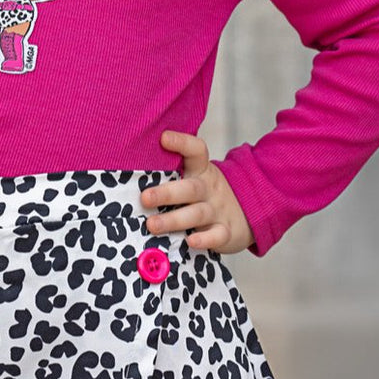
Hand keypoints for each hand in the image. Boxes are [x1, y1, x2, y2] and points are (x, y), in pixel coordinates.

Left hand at [143, 129, 253, 254]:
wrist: (250, 211)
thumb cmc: (206, 194)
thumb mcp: (195, 176)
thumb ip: (172, 171)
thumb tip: (129, 166)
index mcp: (200, 171)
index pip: (196, 151)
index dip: (181, 143)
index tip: (163, 138)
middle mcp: (208, 188)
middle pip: (190, 188)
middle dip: (166, 193)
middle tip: (145, 197)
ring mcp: (218, 210)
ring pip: (197, 213)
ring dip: (174, 219)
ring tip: (152, 225)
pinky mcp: (226, 232)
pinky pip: (217, 235)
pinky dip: (205, 239)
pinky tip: (191, 241)